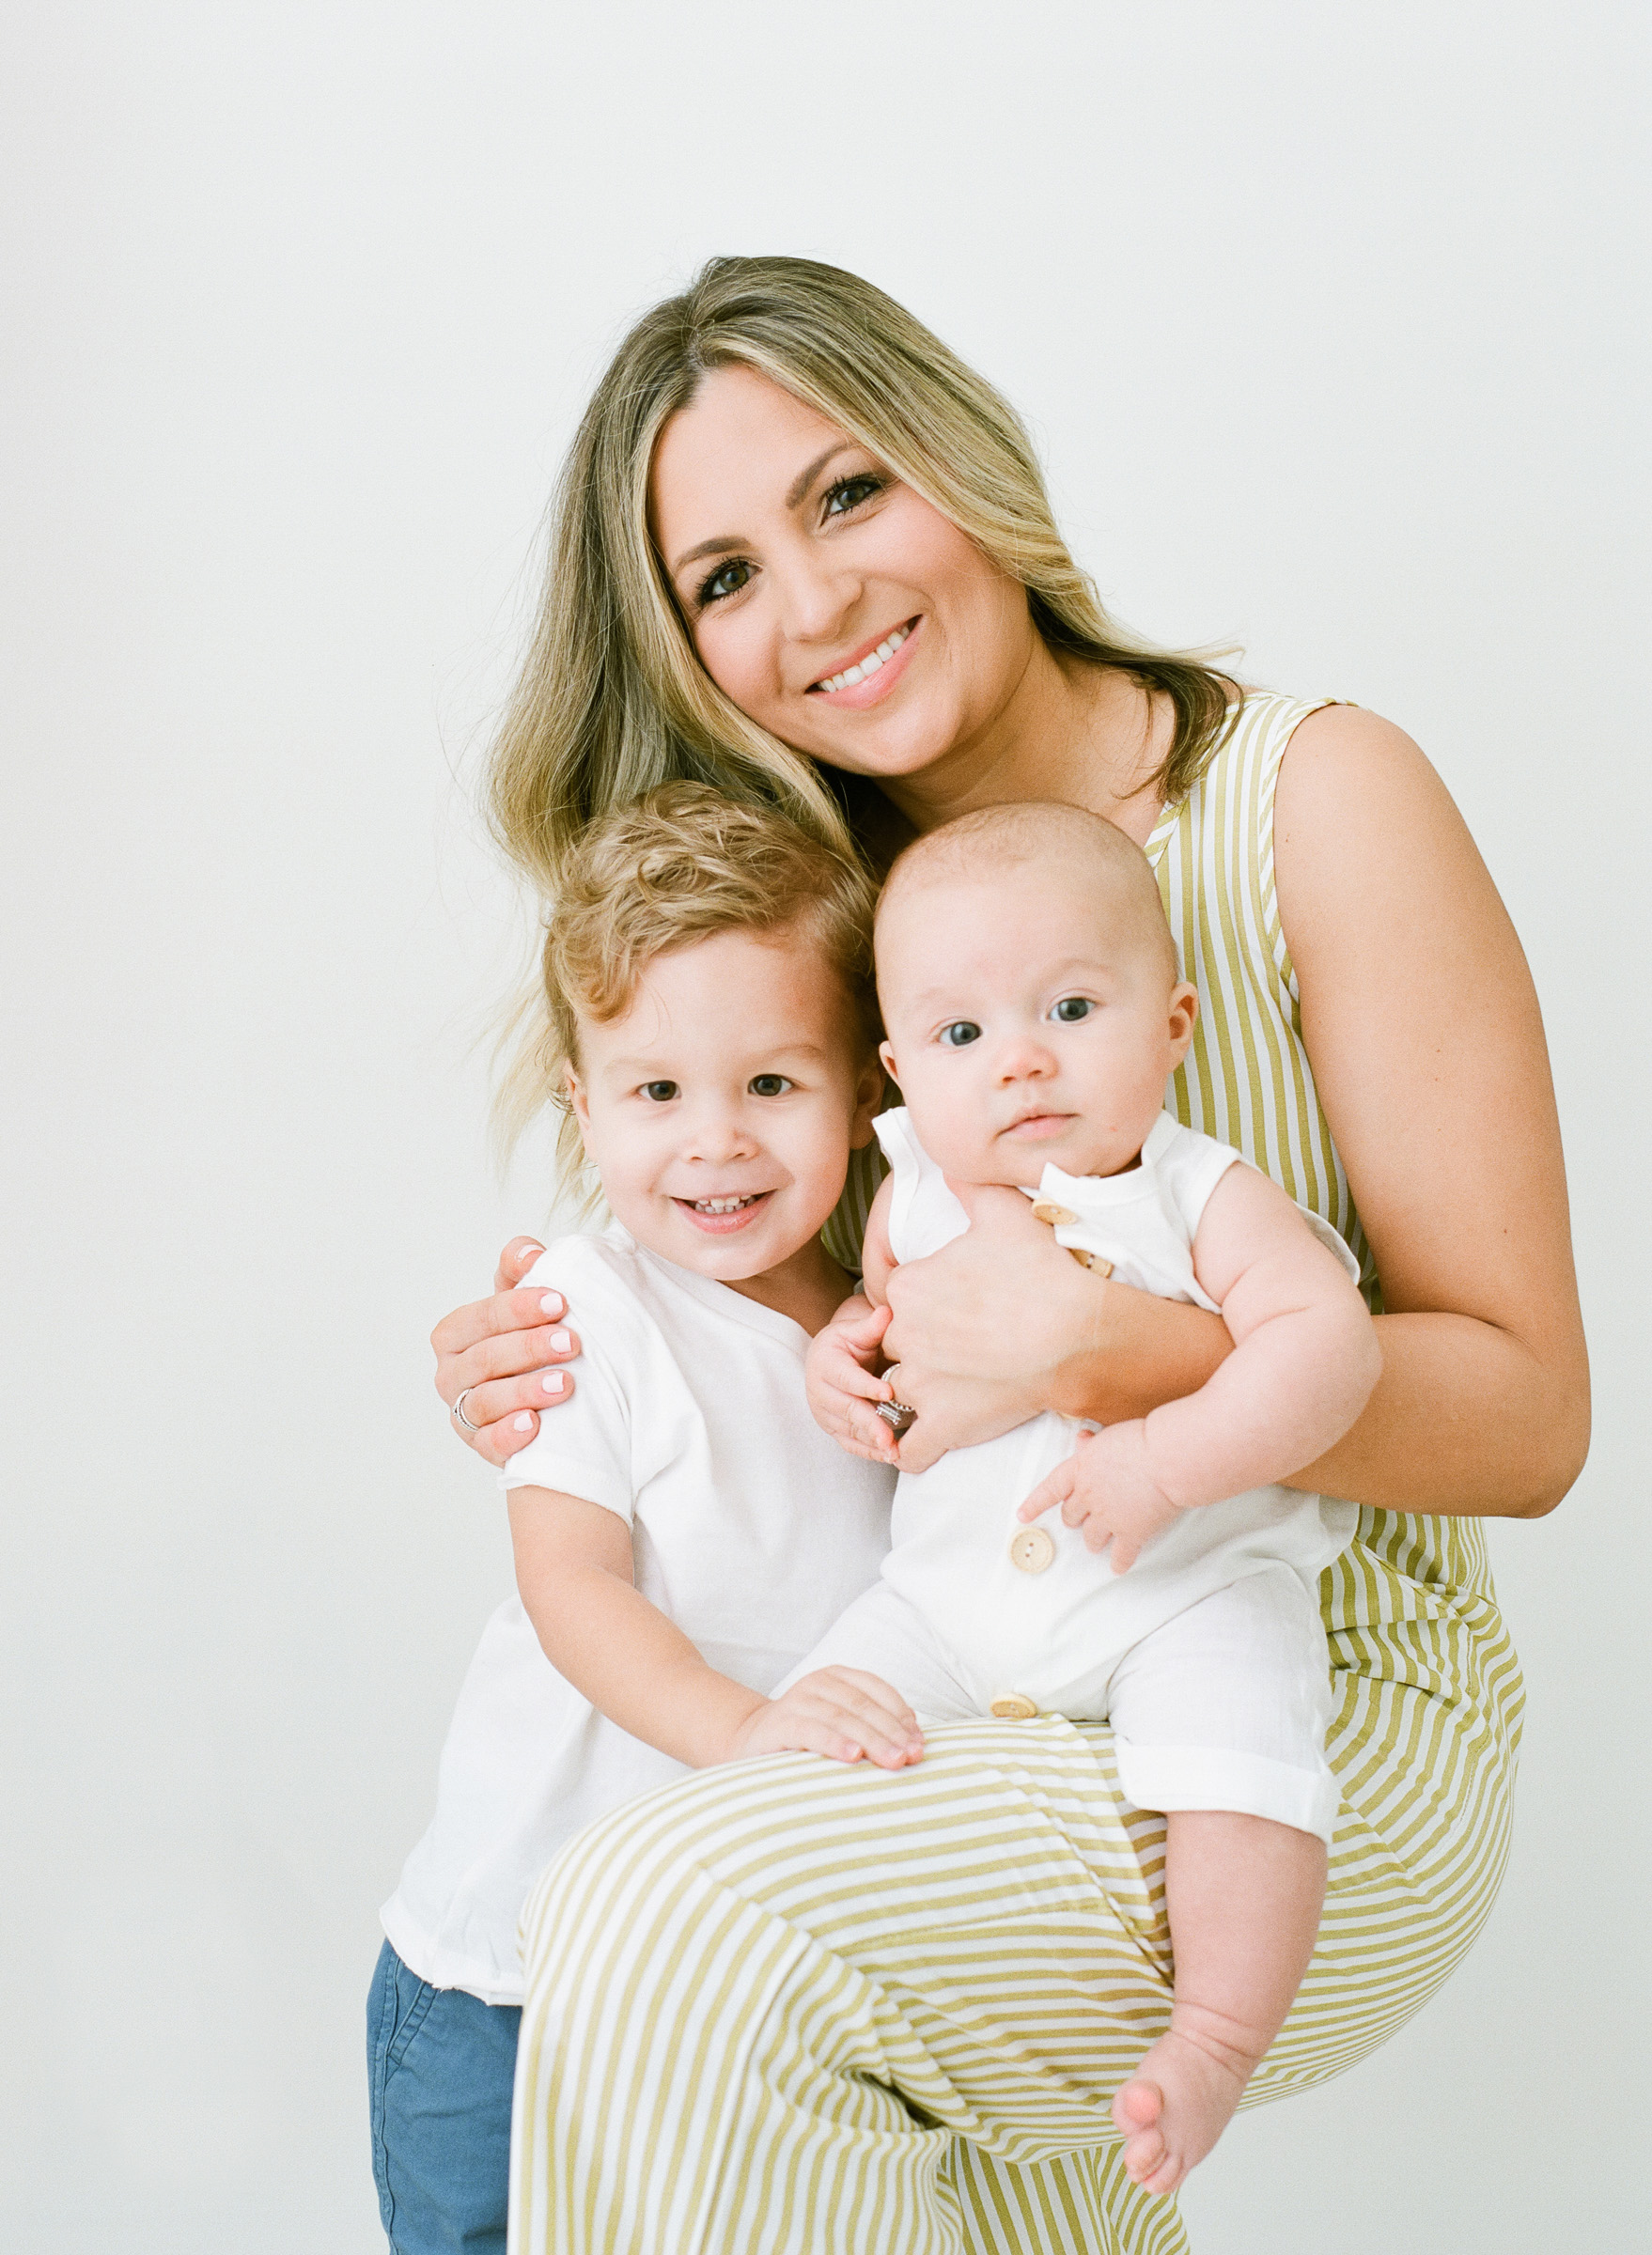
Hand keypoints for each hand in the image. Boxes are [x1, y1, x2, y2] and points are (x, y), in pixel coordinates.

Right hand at [431, 1238, 583, 1464]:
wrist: (551, 1397)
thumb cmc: (534, 1338)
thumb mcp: (528, 1301)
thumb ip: (522, 1270)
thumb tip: (529, 1252)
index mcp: (455, 1334)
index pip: (482, 1318)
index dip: (518, 1308)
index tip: (560, 1302)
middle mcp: (451, 1374)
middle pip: (484, 1359)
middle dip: (528, 1348)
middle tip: (571, 1342)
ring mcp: (463, 1414)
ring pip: (485, 1402)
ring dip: (525, 1390)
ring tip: (566, 1384)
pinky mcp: (482, 1447)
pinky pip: (489, 1443)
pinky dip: (509, 1435)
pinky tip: (534, 1425)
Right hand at [722, 1669, 924, 1769]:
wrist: (750, 1742)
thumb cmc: (809, 1738)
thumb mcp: (842, 1724)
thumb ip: (873, 1725)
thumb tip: (915, 1741)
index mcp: (839, 1677)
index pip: (879, 1691)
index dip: (902, 1716)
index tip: (920, 1745)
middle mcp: (819, 1682)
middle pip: (864, 1706)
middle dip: (892, 1733)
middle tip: (911, 1758)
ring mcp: (798, 1701)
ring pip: (842, 1718)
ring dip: (871, 1740)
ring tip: (892, 1761)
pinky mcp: (780, 1724)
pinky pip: (811, 1731)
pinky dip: (834, 1743)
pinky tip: (852, 1756)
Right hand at [805, 1297, 900, 1464]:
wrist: (829, 1360)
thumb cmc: (847, 1344)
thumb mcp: (856, 1330)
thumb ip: (871, 1325)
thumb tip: (886, 1312)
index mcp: (826, 1364)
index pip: (847, 1377)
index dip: (866, 1385)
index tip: (888, 1392)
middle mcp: (821, 1390)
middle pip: (847, 1409)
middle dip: (870, 1424)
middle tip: (890, 1437)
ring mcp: (825, 1412)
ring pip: (849, 1430)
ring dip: (871, 1442)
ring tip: (893, 1450)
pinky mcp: (832, 1427)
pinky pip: (849, 1443)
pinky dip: (867, 1451)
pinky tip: (886, 1455)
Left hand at [881, 1184, 1098, 1469]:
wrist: (1080, 1335)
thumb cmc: (1043, 1272)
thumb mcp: (1004, 1213)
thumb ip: (968, 1186)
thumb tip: (949, 1165)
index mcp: (907, 1288)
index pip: (895, 1300)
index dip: (922, 1303)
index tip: (953, 1309)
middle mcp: (904, 1337)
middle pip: (893, 1344)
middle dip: (917, 1346)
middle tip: (960, 1346)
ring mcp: (921, 1385)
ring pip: (895, 1392)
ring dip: (915, 1393)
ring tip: (953, 1386)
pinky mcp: (944, 1425)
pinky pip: (907, 1450)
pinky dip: (909, 1448)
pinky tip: (926, 1436)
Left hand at [1017, 1422, 1183, 1572]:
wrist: (1166, 1458)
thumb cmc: (1142, 1440)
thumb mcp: (1109, 1436)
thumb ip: (1093, 1444)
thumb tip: (1081, 1439)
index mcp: (1080, 1470)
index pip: (1049, 1489)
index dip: (1034, 1504)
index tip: (1022, 1515)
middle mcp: (1088, 1496)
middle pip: (1071, 1516)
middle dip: (1074, 1520)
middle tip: (1077, 1522)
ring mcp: (1108, 1517)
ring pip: (1092, 1538)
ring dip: (1092, 1542)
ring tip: (1095, 1545)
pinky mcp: (1131, 1533)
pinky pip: (1121, 1554)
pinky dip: (1119, 1563)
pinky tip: (1117, 1568)